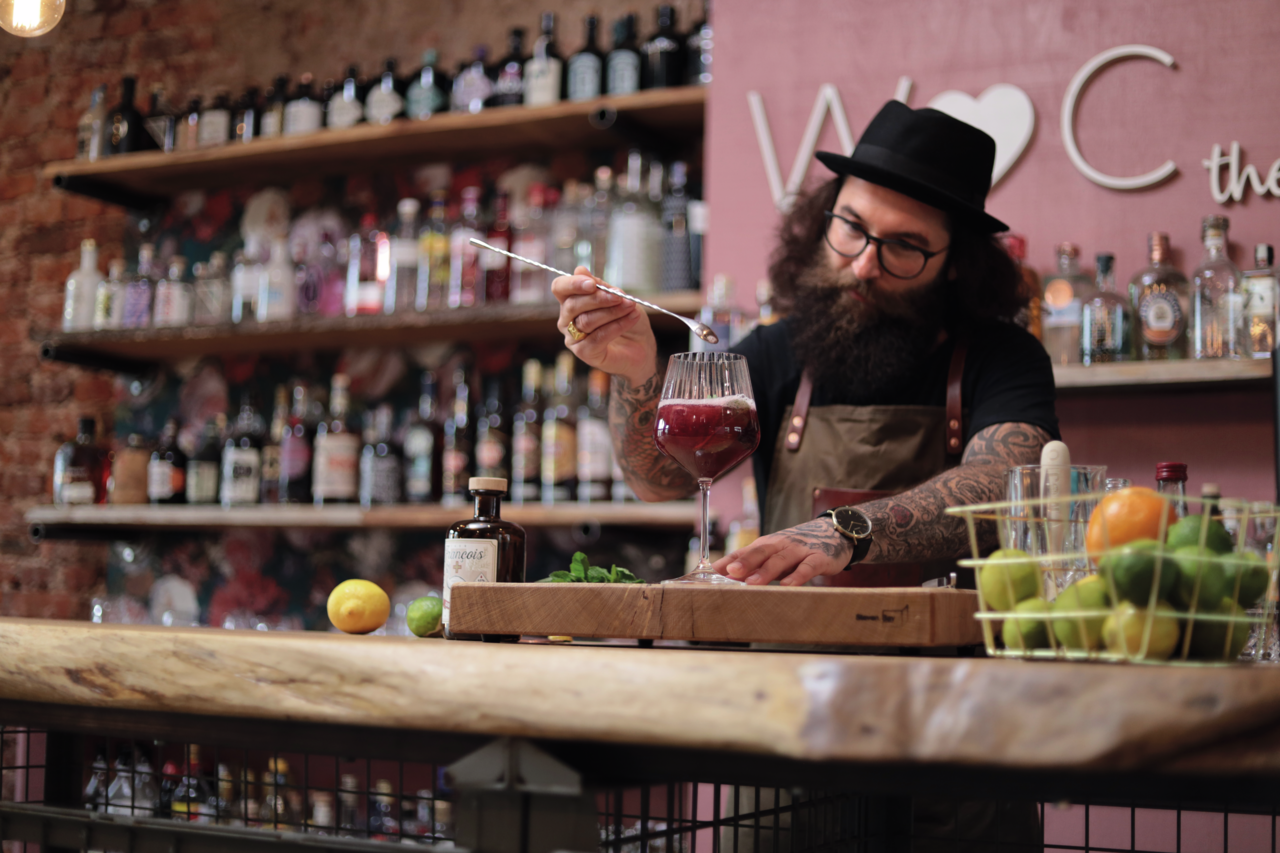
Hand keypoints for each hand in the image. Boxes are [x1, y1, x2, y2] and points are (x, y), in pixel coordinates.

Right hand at [552, 267, 656, 385]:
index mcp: (570, 300)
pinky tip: (631, 319)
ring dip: (612, 312)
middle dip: (598, 298)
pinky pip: (598, 337)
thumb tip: (580, 270)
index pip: (560, 288)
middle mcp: (567, 319)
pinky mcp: (584, 353)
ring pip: (586, 321)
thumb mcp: (617, 296)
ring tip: (630, 307)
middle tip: (620, 296)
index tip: (592, 283)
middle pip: (573, 305)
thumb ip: (600, 285)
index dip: (573, 284)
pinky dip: (617, 326)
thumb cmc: (626, 317)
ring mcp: (573, 338)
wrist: (641, 344)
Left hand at [710, 519, 853, 585]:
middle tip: (731, 573)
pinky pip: (807, 568)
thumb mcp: (775, 555)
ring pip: (780, 559)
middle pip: (760, 552)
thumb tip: (729, 580)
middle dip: (744, 562)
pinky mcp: (818, 558)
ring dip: (766, 571)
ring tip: (753, 583)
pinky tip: (788, 585)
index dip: (728, 561)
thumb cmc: (798, 549)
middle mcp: (780, 545)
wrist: (833, 533)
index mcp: (767, 545)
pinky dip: (797, 576)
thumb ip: (756, 567)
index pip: (744, 552)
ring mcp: (799, 550)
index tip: (712, 572)